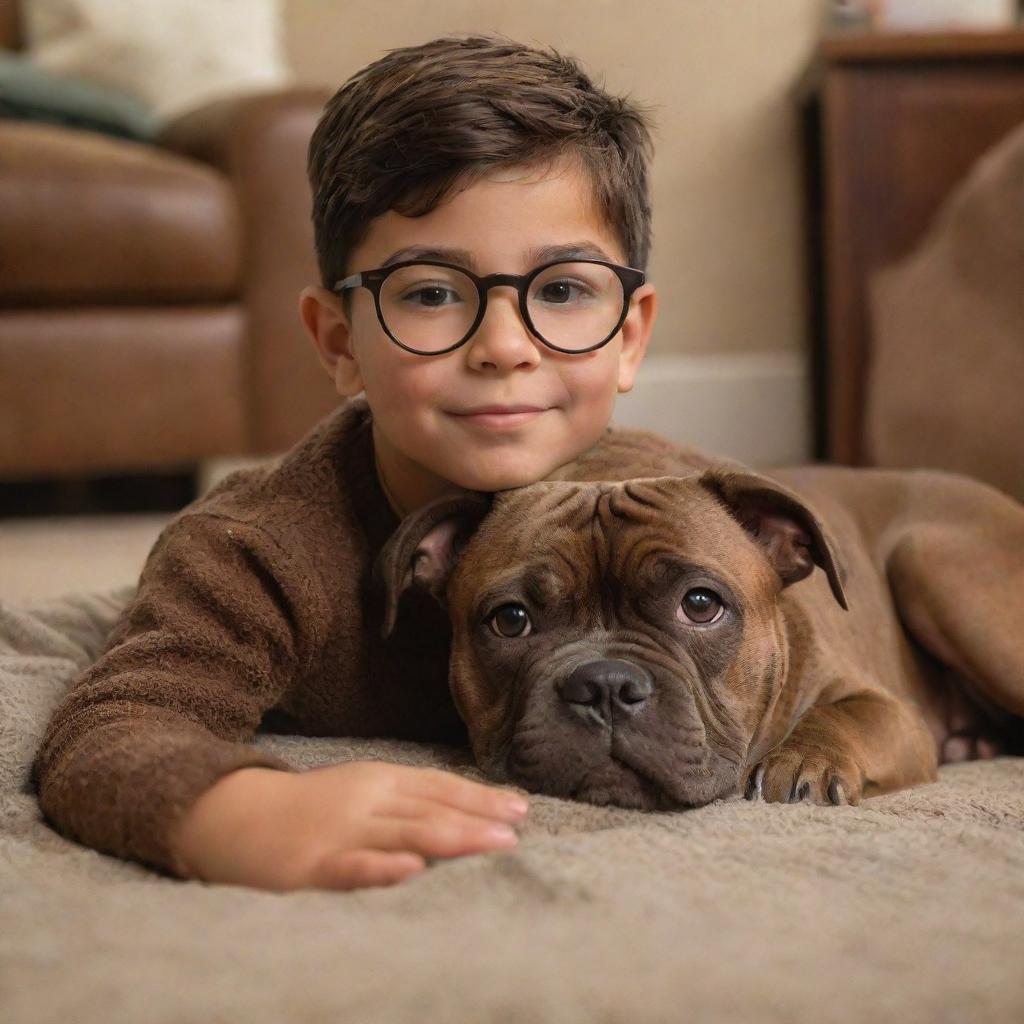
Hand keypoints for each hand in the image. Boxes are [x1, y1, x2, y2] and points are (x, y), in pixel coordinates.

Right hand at [169, 760, 528, 891]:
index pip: (440, 786)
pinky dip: (382, 868)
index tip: (521, 810)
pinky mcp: (309, 866)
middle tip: (516, 832)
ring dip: (451, 838)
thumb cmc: (308, 810)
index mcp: (379, 781)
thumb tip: (468, 816)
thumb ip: (408, 803)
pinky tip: (411, 872)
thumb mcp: (362, 793)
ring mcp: (338, 832)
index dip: (481, 797)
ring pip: (402, 833)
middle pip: (430, 808)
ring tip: (492, 843)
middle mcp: (365, 800)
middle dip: (477, 819)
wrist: (231, 814)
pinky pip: (350, 868)